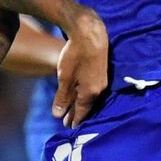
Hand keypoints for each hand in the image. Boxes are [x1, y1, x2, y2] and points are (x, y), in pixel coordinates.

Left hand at [52, 9, 108, 126]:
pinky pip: (93, 89)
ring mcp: (102, 80)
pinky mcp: (102, 72)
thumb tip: (58, 115)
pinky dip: (85, 95)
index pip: (82, 112)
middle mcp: (99, 89)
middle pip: (86, 106)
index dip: (74, 120)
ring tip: (73, 110)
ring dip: (80, 104)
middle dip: (76, 114)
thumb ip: (62, 97)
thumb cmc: (75, 55)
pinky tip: (81, 94)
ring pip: (89, 97)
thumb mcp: (65, 78)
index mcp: (90, 93)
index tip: (68, 128)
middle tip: (67, 123)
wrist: (90, 32)